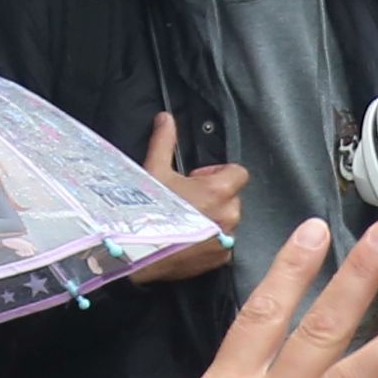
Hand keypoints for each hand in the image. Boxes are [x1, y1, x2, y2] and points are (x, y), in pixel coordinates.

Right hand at [136, 110, 251, 259]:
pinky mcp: (221, 258)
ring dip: (213, 217)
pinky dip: (210, 239)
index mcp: (219, 191)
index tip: (199, 178)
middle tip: (188, 198)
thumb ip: (165, 142)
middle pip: (232, 197)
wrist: (138, 252)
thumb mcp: (154, 171)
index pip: (239, 172)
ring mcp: (226, 239)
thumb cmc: (146, 213)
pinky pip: (222, 242)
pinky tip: (188, 237)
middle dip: (214, 195)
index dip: (218, 172)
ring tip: (186, 218)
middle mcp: (229, 215)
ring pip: (227, 220)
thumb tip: (166, 120)